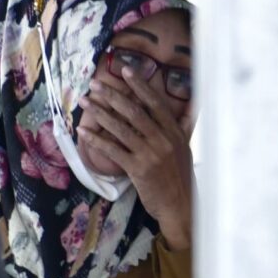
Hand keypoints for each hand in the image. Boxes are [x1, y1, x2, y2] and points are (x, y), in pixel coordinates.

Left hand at [80, 65, 194, 247]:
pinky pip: (113, 150)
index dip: (139, 85)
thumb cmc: (180, 178)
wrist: (180, 206)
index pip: (156, 103)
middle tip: (95, 84)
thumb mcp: (186, 148)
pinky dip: (97, 140)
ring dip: (100, 113)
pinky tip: (84, 131)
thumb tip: (193, 105)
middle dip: (112, 95)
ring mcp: (151, 154)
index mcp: (175, 133)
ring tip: (85, 102)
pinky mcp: (138, 169)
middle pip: (134, 111)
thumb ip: (185, 126)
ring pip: (121, 128)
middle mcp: (163, 140)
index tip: (124, 70)